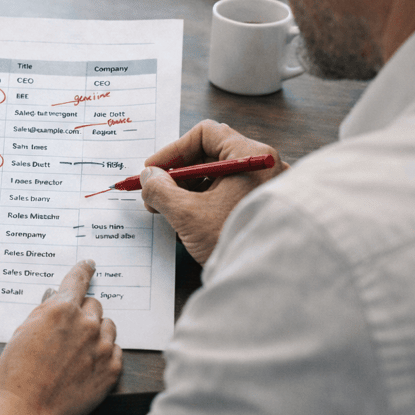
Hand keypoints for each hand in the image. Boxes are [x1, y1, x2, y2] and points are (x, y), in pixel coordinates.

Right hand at [0, 260, 122, 414]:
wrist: (28, 409)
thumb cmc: (18, 372)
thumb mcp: (23, 331)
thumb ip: (43, 312)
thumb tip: (54, 298)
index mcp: (61, 310)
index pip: (78, 280)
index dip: (84, 270)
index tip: (89, 265)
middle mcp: (85, 324)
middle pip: (94, 305)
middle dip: (83, 312)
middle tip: (70, 329)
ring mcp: (101, 347)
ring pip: (107, 325)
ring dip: (96, 331)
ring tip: (79, 348)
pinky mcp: (111, 370)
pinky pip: (115, 350)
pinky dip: (104, 352)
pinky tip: (88, 363)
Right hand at [141, 120, 286, 264]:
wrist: (266, 280)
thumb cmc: (233, 241)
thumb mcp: (187, 213)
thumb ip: (161, 190)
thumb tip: (148, 177)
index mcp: (251, 156)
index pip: (205, 134)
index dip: (173, 150)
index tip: (153, 169)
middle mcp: (263, 166)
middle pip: (211, 155)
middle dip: (177, 173)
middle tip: (155, 192)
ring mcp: (265, 187)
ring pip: (218, 176)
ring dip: (188, 189)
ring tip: (167, 210)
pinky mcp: (262, 207)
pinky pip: (229, 193)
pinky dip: (205, 201)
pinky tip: (187, 220)